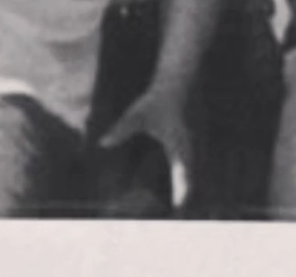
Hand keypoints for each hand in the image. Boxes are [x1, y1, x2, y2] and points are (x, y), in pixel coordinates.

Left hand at [98, 84, 192, 210]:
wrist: (178, 80)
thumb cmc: (158, 97)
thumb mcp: (138, 113)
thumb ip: (122, 128)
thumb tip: (103, 143)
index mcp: (179, 141)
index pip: (183, 170)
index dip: (182, 189)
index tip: (178, 206)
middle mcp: (189, 146)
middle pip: (191, 178)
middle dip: (184, 196)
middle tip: (178, 215)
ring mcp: (191, 145)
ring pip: (192, 173)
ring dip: (186, 189)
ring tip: (178, 209)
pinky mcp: (189, 144)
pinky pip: (189, 167)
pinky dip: (185, 180)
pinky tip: (178, 190)